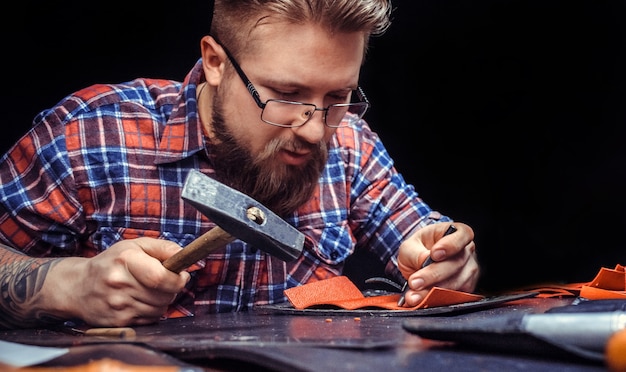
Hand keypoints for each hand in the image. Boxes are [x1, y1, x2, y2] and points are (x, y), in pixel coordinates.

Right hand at [47, 237, 189, 326]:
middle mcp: (119, 283)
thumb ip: (163, 248)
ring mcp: (118, 305)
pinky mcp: (117, 321)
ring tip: (150, 291)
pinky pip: (150, 319)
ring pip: (159, 309)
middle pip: (164, 295)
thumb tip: (184, 255)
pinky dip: (152, 311)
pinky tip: (141, 301)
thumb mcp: (135, 246)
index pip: (161, 277)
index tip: (182, 275)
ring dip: (162, 301)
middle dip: (172, 289)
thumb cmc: (111, 263)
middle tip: (165, 282)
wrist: (77, 287)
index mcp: (126, 260)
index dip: (178, 279)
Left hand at [396, 222, 478, 306]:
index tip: (434, 254)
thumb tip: (424, 261)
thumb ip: (415, 253)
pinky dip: (437, 299)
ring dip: (433, 291)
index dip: (450, 245)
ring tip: (414, 296)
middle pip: (456, 263)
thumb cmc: (418, 249)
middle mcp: (467, 251)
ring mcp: (469, 270)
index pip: (462, 236)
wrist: (419, 264)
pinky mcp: (467, 287)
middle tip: (415, 282)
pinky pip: (455, 295)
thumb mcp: (410, 246)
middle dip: (433, 275)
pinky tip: (423, 300)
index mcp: (456, 233)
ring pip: (456, 282)